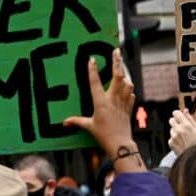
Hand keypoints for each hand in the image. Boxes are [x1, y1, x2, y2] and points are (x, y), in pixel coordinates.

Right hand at [64, 48, 144, 172]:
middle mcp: (112, 100)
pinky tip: (127, 87)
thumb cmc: (103, 136)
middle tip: (116, 51)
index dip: (92, 71)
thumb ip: (77, 121)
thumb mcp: (89, 127)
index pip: (95, 83)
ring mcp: (122, 103)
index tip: (92, 59)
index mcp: (100, 103)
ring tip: (121, 68)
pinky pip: (131, 94)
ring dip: (124, 75)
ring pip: (126, 83)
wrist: (120, 144)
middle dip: (117, 62)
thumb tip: (65, 122)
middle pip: (117, 76)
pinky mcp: (128, 108)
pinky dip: (129, 89)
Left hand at [168, 109, 195, 155]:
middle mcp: (178, 130)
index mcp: (186, 125)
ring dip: (176, 131)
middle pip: (171, 120)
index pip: (176, 113)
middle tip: (182, 127)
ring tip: (184, 137)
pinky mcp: (170, 143)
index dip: (178, 114)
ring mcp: (173, 137)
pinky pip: (170, 137)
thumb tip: (185, 110)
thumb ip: (190, 119)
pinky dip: (174, 139)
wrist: (195, 157)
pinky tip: (181, 142)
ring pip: (171, 129)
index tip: (180, 116)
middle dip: (176, 122)